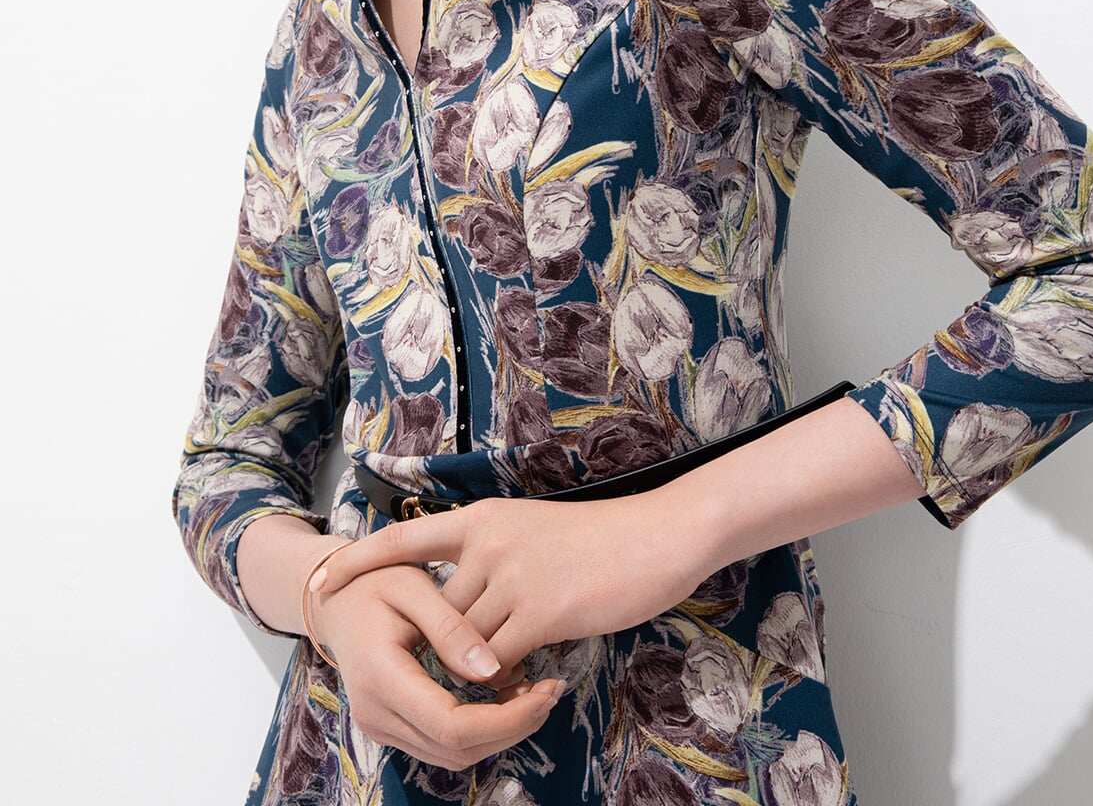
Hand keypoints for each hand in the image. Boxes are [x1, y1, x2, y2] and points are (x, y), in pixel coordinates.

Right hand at [309, 562, 566, 768]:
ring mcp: (380, 726)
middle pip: (456, 749)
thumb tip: (492, 670)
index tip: (546, 691)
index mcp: (381, 677)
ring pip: (452, 755)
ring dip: (499, 733)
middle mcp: (376, 714)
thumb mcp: (412, 588)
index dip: (505, 719)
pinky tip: (506, 697)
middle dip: (512, 728)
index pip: (451, 724)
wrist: (335, 600)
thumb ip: (450, 628)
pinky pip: (441, 744)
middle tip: (552, 690)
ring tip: (536, 693)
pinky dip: (479, 730)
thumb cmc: (374, 583)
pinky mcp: (391, 726)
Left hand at [311, 491, 712, 675]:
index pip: (403, 537)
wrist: (658, 534)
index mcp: (482, 518)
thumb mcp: (534, 533)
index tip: (320, 584)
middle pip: (437, 611)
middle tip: (449, 670)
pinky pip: (497, 663)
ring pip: (462, 642)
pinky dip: (501, 684)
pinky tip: (523, 688)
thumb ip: (495, 563)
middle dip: (439, 647)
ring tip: (498, 683)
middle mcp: (487, 542)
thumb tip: (467, 611)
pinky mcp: (539, 609)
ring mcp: (511, 575)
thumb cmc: (603, 537)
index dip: (357, 561)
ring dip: (472, 671)